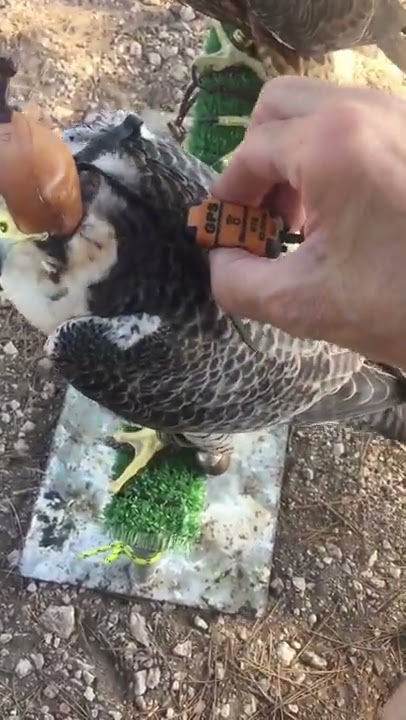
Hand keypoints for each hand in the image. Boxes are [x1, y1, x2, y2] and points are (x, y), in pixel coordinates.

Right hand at [209, 76, 405, 367]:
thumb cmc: (397, 306)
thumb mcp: (299, 304)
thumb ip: (234, 279)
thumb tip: (219, 255)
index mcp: (332, 144)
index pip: (249, 154)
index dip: (226, 197)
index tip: (224, 233)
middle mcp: (367, 110)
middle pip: (278, 107)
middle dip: (256, 161)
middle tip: (264, 215)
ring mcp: (401, 115)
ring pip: (319, 108)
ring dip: (292, 156)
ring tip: (301, 216)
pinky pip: (356, 123)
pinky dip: (330, 154)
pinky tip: (341, 207)